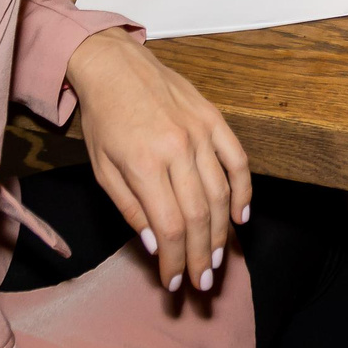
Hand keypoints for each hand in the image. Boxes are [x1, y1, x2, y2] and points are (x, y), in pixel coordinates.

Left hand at [64, 28, 250, 296]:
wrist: (116, 65)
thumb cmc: (103, 119)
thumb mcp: (102, 168)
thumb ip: (130, 208)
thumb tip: (154, 245)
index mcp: (144, 164)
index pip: (168, 226)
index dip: (174, 260)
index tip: (174, 282)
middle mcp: (178, 149)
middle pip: (199, 215)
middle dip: (201, 255)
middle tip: (203, 282)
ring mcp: (201, 132)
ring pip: (221, 193)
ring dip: (222, 233)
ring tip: (218, 260)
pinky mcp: (215, 119)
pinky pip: (238, 160)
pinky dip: (244, 190)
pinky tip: (242, 216)